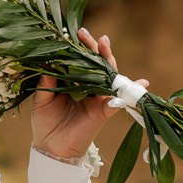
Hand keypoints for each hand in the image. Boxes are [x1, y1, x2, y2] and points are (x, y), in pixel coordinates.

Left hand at [29, 25, 117, 160]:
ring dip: (108, 60)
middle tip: (87, 34)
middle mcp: (89, 89)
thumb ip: (46, 82)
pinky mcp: (104, 112)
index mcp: (74, 84)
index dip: (80, 48)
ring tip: (105, 44)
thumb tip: (49, 61)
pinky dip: (129, 92)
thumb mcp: (42, 100)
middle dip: (94, 48)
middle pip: (97, 65)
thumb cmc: (45, 124)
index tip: (75, 33)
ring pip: (108, 76)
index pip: (81, 62)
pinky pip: (119, 100)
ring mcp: (98, 100)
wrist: (50, 149)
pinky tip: (140, 82)